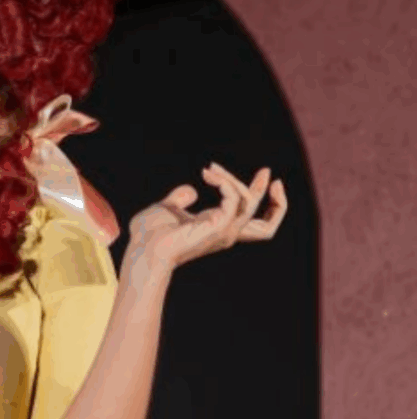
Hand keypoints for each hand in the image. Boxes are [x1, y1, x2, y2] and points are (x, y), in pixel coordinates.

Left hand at [126, 162, 287, 273]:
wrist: (142, 248)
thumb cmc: (149, 234)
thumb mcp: (167, 210)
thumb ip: (180, 199)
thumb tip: (190, 190)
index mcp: (217, 230)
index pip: (252, 220)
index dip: (262, 199)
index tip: (264, 176)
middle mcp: (225, 233)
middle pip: (268, 225)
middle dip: (276, 200)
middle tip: (266, 171)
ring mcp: (224, 232)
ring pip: (250, 203)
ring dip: (233, 179)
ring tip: (210, 169)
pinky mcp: (218, 227)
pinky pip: (234, 200)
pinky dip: (225, 183)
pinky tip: (207, 174)